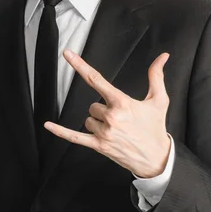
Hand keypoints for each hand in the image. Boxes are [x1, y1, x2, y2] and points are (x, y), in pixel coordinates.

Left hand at [44, 49, 172, 178]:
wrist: (156, 158)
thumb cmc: (155, 128)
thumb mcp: (159, 100)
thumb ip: (156, 76)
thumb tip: (162, 57)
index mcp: (122, 103)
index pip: (96, 79)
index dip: (79, 65)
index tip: (67, 54)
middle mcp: (111, 116)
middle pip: (93, 105)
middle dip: (104, 109)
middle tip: (121, 119)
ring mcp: (103, 132)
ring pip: (88, 119)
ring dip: (98, 122)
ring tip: (116, 129)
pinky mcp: (99, 145)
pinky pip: (74, 137)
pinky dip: (60, 131)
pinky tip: (48, 125)